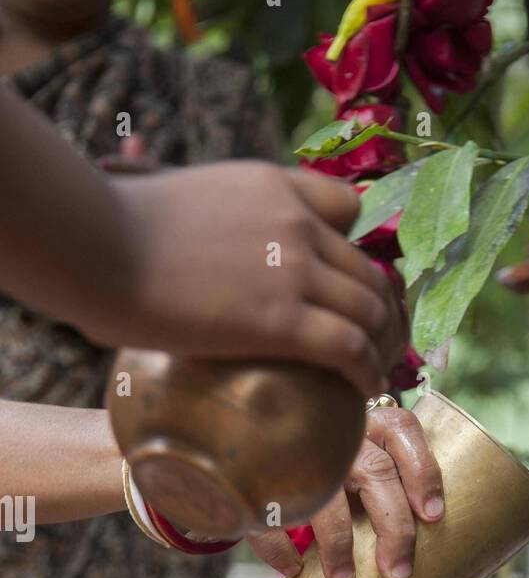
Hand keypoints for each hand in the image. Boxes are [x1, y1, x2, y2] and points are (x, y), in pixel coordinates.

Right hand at [94, 164, 406, 396]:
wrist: (96, 246)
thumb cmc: (113, 232)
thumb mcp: (183, 201)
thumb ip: (215, 224)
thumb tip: (197, 258)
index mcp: (274, 186)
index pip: (346, 208)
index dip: (355, 249)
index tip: (348, 284)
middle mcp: (297, 222)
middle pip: (369, 271)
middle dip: (382, 312)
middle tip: (378, 346)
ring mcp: (296, 270)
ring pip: (371, 311)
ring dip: (383, 348)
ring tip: (376, 375)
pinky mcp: (284, 320)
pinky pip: (350, 348)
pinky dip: (366, 372)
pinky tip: (362, 391)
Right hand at [248, 405, 442, 577]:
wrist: (254, 444)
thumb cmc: (329, 467)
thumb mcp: (360, 461)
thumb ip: (389, 485)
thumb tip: (427, 546)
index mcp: (367, 424)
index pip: (403, 430)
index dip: (423, 471)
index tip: (433, 515)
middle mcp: (337, 434)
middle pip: (376, 472)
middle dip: (393, 527)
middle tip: (398, 572)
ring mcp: (299, 452)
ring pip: (327, 497)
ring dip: (338, 544)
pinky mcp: (258, 476)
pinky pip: (271, 513)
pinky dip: (280, 546)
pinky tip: (293, 568)